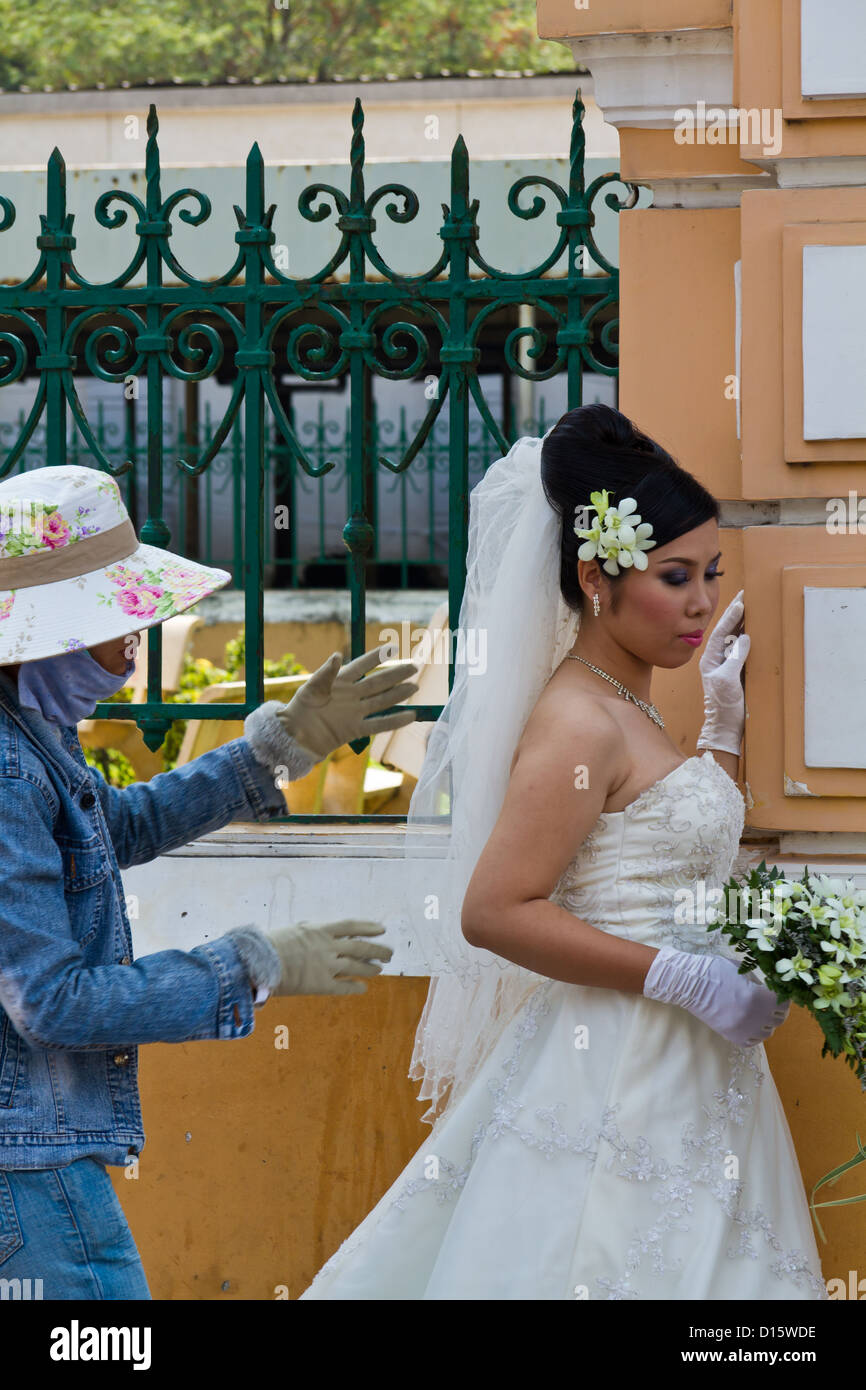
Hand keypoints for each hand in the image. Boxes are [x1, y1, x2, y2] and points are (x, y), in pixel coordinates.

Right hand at [268, 918, 392, 995]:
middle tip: (389, 953)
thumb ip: (312, 931)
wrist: (258, 964)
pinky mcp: (321, 985)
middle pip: (360, 948)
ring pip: (356, 967)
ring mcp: (326, 967)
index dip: (369, 927)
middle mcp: (328, 947)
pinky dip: (355, 987)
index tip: (382, 929)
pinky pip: (343, 987)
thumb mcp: (294, 930)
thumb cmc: (271, 945)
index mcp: (320, 931)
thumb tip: (323, 932)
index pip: (352, 926)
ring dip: (370, 968)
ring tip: (379, 969)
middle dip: (377, 950)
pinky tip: (362, 988)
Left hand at [277, 645, 419, 760]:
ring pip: (381, 701)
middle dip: (395, 675)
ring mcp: (354, 713)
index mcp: (340, 681)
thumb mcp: (311, 688)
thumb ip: (326, 673)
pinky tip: (409, 716)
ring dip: (398, 695)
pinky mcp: (354, 730)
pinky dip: (394, 721)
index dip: (377, 657)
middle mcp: (351, 696)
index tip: (393, 648)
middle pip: (377, 683)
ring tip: (414, 688)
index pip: (362, 665)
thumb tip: (337, 655)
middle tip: (413, 667)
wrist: (295, 735)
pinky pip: (378, 725)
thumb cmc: (300, 708)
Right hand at [643, 945, 788, 1045]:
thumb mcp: (742, 970)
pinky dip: (754, 1034)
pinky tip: (750, 1024)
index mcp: (758, 997)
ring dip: (767, 1023)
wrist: (689, 983)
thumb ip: (759, 982)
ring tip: (760, 1013)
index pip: (784, 1003)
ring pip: (767, 1033)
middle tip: (772, 1003)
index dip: (784, 996)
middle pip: (778, 1019)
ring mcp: (743, 1028)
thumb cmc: (714, 970)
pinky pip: (752, 1042)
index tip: (780, 992)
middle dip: (777, 1010)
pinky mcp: (731, 1036)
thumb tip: (770, 989)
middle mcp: (754, 1016)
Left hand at [695, 589, 749, 757]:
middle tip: (747, 595)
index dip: (730, 616)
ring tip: (752, 606)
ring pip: (735, 639)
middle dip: (736, 614)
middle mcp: (717, 659)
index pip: (719, 632)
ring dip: (743, 623)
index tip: (740, 601)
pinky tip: (756, 628)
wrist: (727, 726)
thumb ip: (735, 658)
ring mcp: (727, 665)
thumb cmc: (723, 705)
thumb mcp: (727, 680)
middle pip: (726, 631)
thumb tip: (743, 638)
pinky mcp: (738, 672)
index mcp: (709, 659)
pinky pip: (743, 650)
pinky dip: (749, 638)